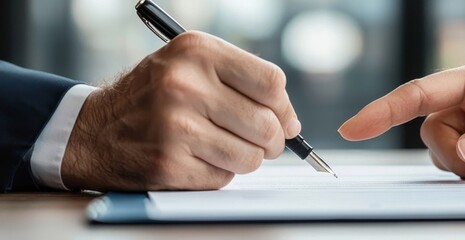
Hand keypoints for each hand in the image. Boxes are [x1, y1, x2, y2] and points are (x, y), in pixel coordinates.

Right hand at [62, 31, 298, 190]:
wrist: (92, 130)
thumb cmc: (153, 96)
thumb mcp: (190, 66)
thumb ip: (242, 82)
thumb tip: (290, 121)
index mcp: (196, 52)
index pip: (271, 83)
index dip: (284, 107)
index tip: (283, 119)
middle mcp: (185, 85)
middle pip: (267, 125)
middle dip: (272, 141)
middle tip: (263, 142)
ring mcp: (176, 126)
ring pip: (250, 156)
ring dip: (245, 159)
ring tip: (222, 147)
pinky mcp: (168, 164)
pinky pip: (223, 177)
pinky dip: (218, 173)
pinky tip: (196, 158)